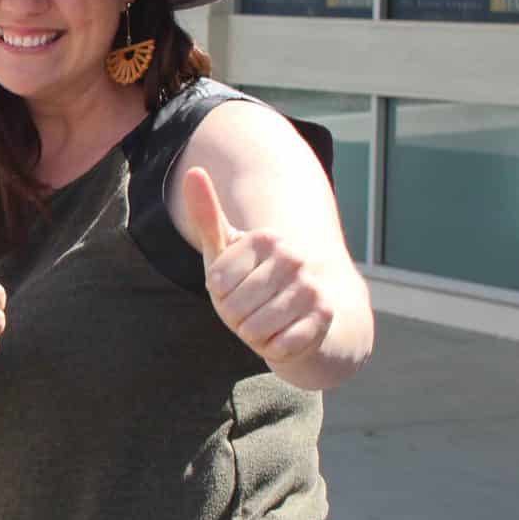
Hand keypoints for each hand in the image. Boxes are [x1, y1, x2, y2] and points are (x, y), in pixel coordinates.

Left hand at [184, 167, 333, 367]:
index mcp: (267, 238)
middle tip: (251, 309)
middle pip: (234, 306)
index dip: (220, 294)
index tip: (234, 288)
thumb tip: (193, 171)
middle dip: (235, 317)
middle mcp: (294, 257)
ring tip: (266, 322)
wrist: (302, 317)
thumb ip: (207, 215)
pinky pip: (278, 345)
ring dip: (254, 333)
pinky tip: (284, 336)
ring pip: (254, 328)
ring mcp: (312, 287)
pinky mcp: (324, 318)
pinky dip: (274, 348)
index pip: (217, 281)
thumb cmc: (250, 283)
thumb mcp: (224, 251)